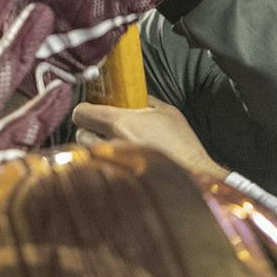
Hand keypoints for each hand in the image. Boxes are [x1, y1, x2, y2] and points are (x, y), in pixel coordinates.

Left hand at [73, 98, 221, 175]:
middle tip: (103, 129)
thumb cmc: (183, 145)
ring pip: (88, 155)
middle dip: (89, 131)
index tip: (91, 110)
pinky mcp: (116, 181)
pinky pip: (100, 169)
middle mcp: (111, 145)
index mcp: (120, 123)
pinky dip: (105, 164)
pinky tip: (120, 163)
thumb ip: (145, 100)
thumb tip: (133, 95)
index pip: (82, 113)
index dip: (85, 110)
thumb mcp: (168, 112)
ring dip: (95, 149)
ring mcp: (112, 166)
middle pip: (81, 135)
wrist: (194, 175)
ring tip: (112, 147)